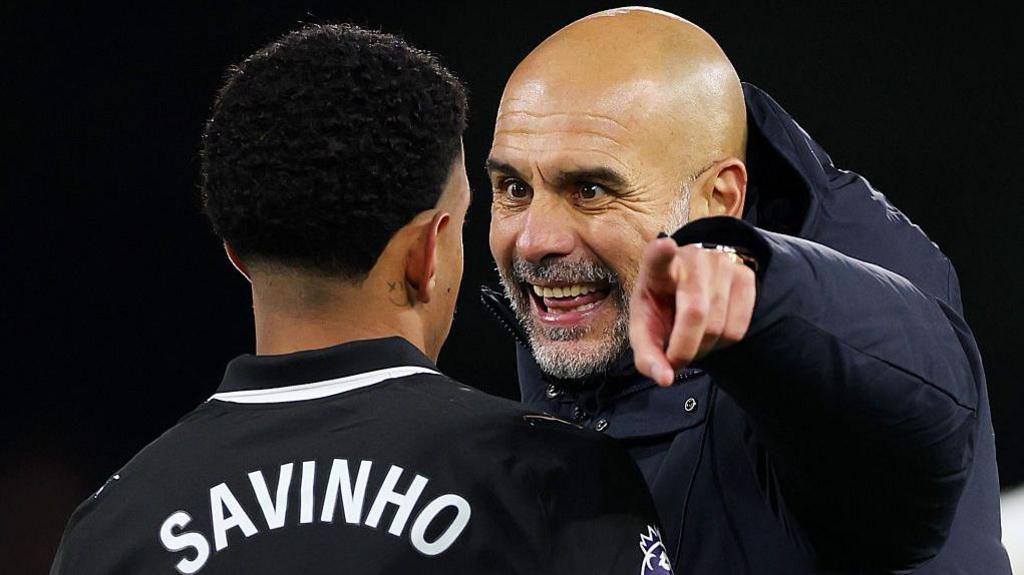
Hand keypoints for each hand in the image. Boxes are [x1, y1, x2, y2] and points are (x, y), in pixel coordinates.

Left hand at [629, 238, 756, 385]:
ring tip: (692, 341)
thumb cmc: (661, 309)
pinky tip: (712, 333)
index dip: (660, 253)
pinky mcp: (745, 276)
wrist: (686, 291)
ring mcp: (722, 264)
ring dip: (704, 349)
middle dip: (685, 349)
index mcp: (657, 268)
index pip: (657, 256)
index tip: (664, 246)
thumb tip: (666, 379)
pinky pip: (739, 328)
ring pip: (719, 326)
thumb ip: (647, 357)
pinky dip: (724, 344)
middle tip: (676, 359)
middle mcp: (691, 258)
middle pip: (695, 313)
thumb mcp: (645, 330)